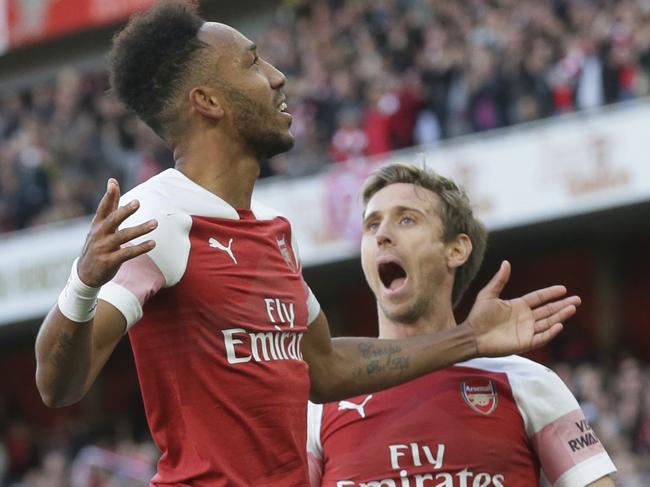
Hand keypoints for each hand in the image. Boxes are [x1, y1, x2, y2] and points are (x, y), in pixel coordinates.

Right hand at [77, 179, 156, 286]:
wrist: (85, 274)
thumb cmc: (98, 245)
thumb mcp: (101, 225)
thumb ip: (110, 205)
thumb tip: (113, 181)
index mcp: (97, 224)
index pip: (103, 208)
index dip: (108, 196)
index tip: (112, 183)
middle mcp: (99, 234)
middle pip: (112, 220)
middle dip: (124, 211)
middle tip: (137, 202)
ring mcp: (103, 248)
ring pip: (123, 236)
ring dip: (140, 229)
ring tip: (155, 223)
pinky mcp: (109, 261)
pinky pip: (127, 253)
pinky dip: (140, 248)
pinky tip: (152, 243)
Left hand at [464, 261, 579, 356]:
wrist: (472, 335)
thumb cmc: (477, 316)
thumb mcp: (488, 294)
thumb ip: (499, 280)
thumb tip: (506, 262)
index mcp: (518, 306)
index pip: (539, 298)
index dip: (551, 293)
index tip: (563, 288)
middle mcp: (525, 318)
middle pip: (548, 310)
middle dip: (562, 305)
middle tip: (577, 299)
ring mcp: (526, 331)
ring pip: (548, 322)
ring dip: (561, 316)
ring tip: (573, 308)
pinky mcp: (524, 343)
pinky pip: (541, 337)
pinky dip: (551, 332)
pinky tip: (559, 324)